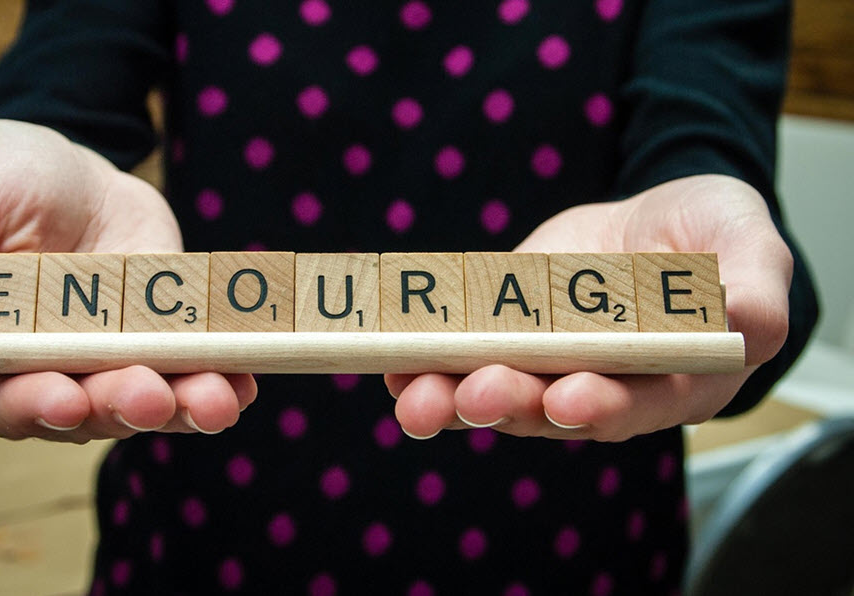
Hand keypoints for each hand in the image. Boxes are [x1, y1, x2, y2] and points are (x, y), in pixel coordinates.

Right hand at [0, 120, 255, 441]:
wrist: (76, 167)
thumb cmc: (1, 180)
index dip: (28, 407)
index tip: (66, 399)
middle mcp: (43, 373)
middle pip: (79, 411)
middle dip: (117, 407)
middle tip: (150, 396)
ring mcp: (109, 364)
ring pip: (142, 402)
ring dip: (179, 405)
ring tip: (215, 399)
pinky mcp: (159, 346)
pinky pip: (191, 373)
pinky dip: (219, 380)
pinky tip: (241, 384)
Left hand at [385, 175, 791, 440]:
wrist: (653, 223)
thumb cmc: (711, 237)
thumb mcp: (748, 245)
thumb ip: (755, 285)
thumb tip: (750, 321)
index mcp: (671, 378)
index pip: (639, 403)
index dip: (605, 406)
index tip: (568, 398)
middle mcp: (601, 385)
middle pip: (552, 409)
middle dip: (512, 403)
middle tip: (475, 393)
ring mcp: (545, 365)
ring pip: (497, 393)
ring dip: (452, 397)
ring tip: (415, 396)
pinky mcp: (503, 338)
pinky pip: (461, 358)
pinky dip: (425, 364)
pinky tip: (393, 364)